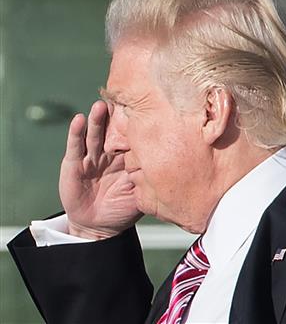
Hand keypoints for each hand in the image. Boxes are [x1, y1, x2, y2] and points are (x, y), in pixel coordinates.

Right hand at [59, 100, 141, 239]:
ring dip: (97, 119)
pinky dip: (76, 132)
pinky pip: (76, 146)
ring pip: (95, 134)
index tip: (145, 106)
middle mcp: (110, 152)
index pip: (133, 134)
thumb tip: (171, 166)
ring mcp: (92, 156)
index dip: (137, 122)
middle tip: (122, 98)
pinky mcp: (74, 163)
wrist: (100, 226)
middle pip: (113, 129)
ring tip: (101, 105)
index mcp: (129, 156)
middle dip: (117, 115)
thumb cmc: (124, 208)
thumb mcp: (142, 192)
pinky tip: (78, 119)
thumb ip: (150, 178)